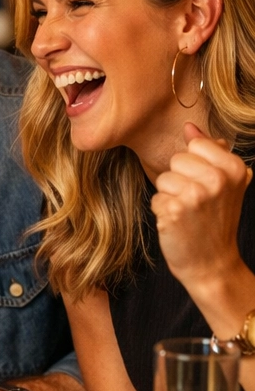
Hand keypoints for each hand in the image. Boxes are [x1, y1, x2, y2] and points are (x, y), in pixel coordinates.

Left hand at [152, 122, 251, 294]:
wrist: (212, 262)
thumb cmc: (215, 221)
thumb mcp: (225, 184)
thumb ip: (211, 152)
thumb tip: (190, 127)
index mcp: (234, 168)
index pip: (195, 145)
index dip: (194, 164)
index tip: (205, 184)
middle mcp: (217, 180)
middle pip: (176, 160)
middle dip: (179, 179)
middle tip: (194, 202)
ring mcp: (195, 196)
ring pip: (163, 179)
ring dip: (169, 196)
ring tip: (186, 212)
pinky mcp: (173, 211)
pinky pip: (155, 198)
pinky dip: (162, 211)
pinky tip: (177, 223)